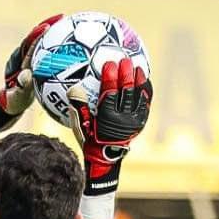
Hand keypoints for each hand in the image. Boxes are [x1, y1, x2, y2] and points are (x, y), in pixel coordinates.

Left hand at [0, 15, 63, 132]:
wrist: (12, 106)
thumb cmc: (13, 103)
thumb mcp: (17, 97)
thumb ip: (21, 87)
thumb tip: (26, 75)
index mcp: (18, 61)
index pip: (28, 44)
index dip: (37, 34)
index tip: (47, 26)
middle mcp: (24, 57)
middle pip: (38, 38)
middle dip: (49, 26)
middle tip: (62, 18)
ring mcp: (32, 60)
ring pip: (46, 44)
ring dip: (57, 35)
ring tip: (72, 26)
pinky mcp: (39, 65)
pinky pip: (51, 54)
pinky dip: (61, 49)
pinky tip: (77, 48)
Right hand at [68, 57, 151, 195]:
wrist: (105, 158)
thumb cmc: (89, 139)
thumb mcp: (80, 127)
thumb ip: (78, 109)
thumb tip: (73, 90)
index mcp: (108, 119)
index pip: (110, 94)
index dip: (110, 78)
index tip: (109, 64)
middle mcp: (123, 120)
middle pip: (127, 92)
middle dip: (126, 74)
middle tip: (124, 60)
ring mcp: (134, 121)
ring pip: (139, 97)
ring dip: (138, 81)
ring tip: (137, 67)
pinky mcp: (140, 122)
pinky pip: (145, 104)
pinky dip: (145, 91)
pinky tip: (144, 79)